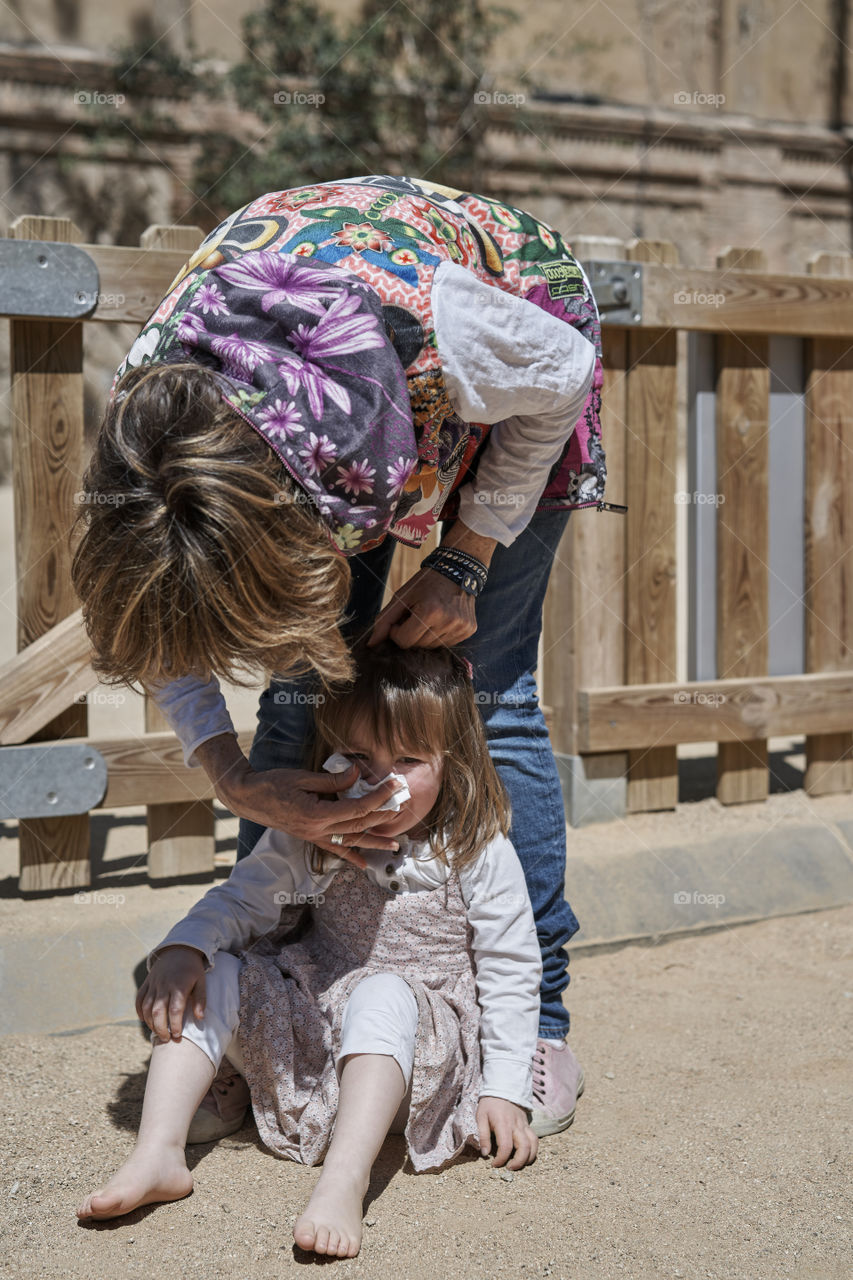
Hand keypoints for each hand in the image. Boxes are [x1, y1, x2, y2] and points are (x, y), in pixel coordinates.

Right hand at [136, 945, 206, 1040]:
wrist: (178, 950)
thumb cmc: (192, 969)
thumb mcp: (201, 981)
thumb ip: (200, 999)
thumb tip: (200, 1018)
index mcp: (179, 986)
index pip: (175, 1010)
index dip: (175, 1025)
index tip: (177, 1035)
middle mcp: (164, 986)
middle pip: (158, 1011)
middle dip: (160, 1028)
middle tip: (166, 1038)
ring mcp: (153, 984)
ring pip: (147, 1008)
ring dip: (150, 1023)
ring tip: (158, 1032)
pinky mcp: (146, 983)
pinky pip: (139, 999)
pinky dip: (140, 1011)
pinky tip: (145, 1020)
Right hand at [203, 741, 404, 867]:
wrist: (248, 797)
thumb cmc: (272, 783)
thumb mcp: (302, 777)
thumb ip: (332, 780)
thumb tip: (357, 775)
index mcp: (316, 814)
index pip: (356, 807)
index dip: (378, 797)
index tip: (393, 785)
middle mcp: (317, 830)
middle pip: (358, 826)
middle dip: (382, 817)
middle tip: (402, 809)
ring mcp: (313, 836)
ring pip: (349, 842)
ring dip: (373, 842)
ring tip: (395, 845)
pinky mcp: (309, 837)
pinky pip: (333, 849)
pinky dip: (349, 856)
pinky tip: (363, 864)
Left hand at [368, 518, 496, 647]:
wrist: (456, 570)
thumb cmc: (425, 583)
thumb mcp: (402, 596)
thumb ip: (384, 620)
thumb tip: (371, 644)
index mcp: (430, 612)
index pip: (403, 641)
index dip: (397, 631)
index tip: (401, 617)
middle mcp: (448, 622)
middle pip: (417, 645)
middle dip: (411, 633)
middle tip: (416, 614)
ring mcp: (461, 628)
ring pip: (431, 647)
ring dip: (425, 635)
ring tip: (429, 615)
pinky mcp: (469, 631)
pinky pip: (446, 644)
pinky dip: (439, 635)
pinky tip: (442, 619)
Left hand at [476, 1097, 538, 1170]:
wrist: (503, 1088)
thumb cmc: (490, 1104)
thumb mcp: (480, 1117)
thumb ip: (483, 1135)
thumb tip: (485, 1154)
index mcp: (503, 1124)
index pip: (506, 1146)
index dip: (501, 1159)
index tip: (494, 1164)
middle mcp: (516, 1126)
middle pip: (524, 1148)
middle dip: (519, 1162)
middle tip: (509, 1168)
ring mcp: (524, 1125)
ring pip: (533, 1144)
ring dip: (529, 1158)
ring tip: (519, 1165)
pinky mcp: (528, 1125)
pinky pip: (535, 1139)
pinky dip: (533, 1150)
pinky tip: (525, 1156)